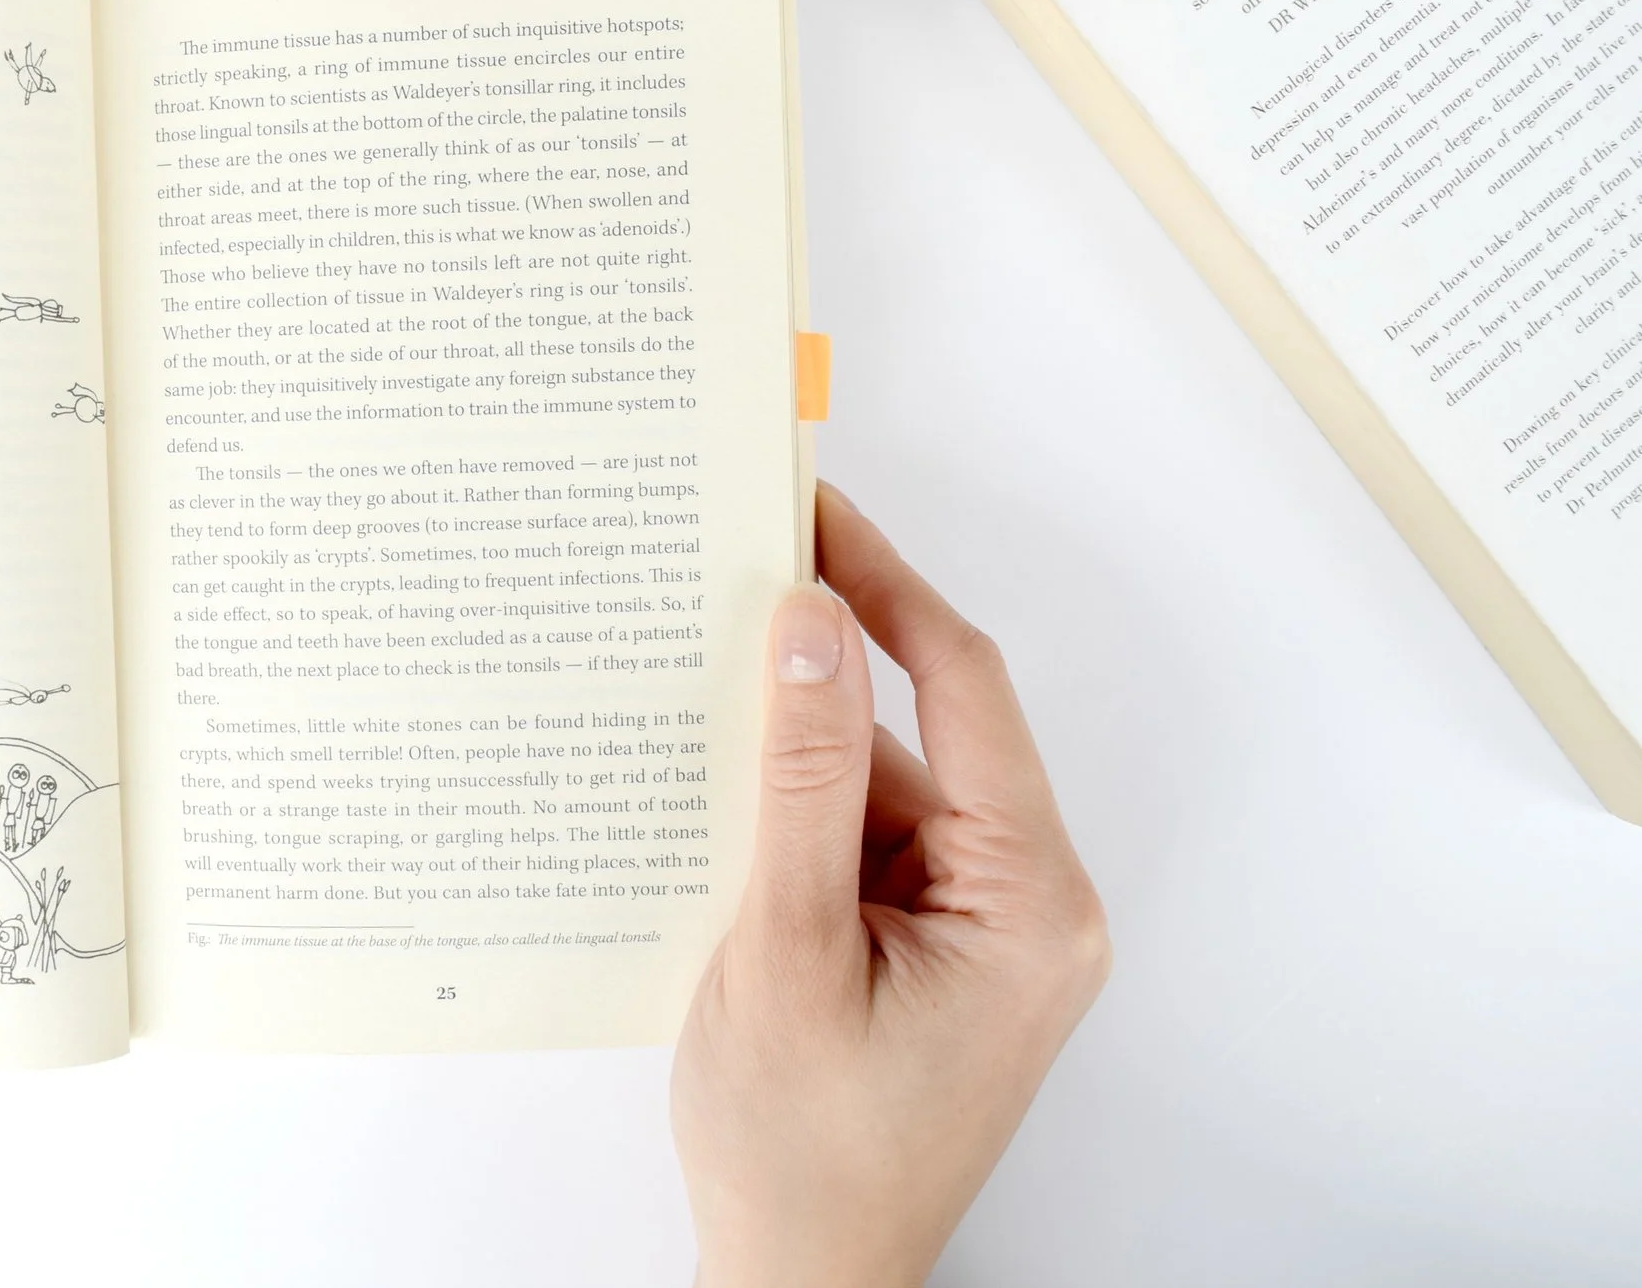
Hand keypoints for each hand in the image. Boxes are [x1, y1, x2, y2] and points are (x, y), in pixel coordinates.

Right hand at [672, 485, 1110, 1287]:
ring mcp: (983, 929)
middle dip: (826, 662)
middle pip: (928, 729)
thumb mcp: (784, 947)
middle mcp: (1029, 903)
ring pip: (888, 783)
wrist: (801, 1281)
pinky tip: (713, 798)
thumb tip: (810, 621)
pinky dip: (795, 815)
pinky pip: (868, 839)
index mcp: (1029, 901)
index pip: (964, 689)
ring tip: (689, 697)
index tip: (811, 508)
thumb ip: (801, 778)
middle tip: (732, 570)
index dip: (885, 584)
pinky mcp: (935, 948)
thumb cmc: (801, 1152)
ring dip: (795, 749)